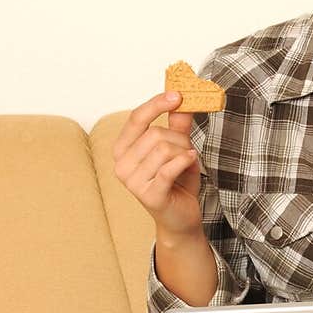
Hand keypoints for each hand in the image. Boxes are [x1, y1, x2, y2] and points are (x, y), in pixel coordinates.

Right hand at [113, 92, 203, 237]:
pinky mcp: (149, 195)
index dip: (156, 104)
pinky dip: (185, 161)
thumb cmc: (177, 182)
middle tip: (187, 149)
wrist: (181, 216)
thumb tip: (183, 99)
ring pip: (164, 149)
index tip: (177, 95)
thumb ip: (177, 125)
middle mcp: (122, 165)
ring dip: (184, 152)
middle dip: (179, 138)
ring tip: (186, 163)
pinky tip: (190, 162)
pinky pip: (169, 168)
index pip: (136, 118)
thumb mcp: (177, 148)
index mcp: (123, 149)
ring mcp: (133, 182)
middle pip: (155, 133)